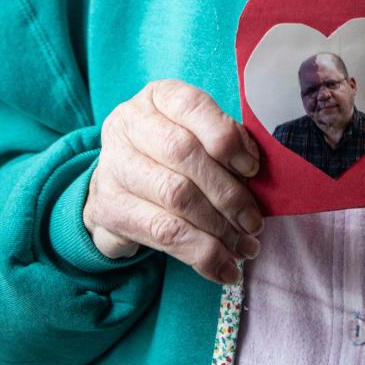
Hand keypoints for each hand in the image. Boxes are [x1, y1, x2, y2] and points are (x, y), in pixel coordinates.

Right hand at [83, 79, 263, 284]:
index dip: (227, 137)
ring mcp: (113, 165)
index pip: (193, 106)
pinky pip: (163, 233)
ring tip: (245, 247)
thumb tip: (255, 168)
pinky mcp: (108, 208)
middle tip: (254, 222)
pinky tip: (223, 267)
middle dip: (228, 192)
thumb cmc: (171, 157)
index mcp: (158, 97)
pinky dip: (201, 254)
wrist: (118, 189)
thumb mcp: (196, 136)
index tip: (253, 168)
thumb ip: (224, 143)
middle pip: (184, 154)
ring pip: (176, 196)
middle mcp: (129, 124)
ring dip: (219, 229)